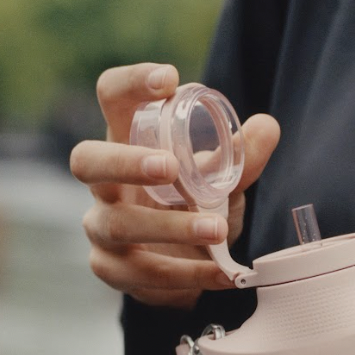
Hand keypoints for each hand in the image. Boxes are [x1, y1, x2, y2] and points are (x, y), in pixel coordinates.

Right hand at [69, 62, 279, 308]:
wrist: (187, 269)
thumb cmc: (194, 208)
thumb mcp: (221, 181)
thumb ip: (241, 158)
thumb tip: (267, 127)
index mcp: (126, 143)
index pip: (112, 99)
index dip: (131, 84)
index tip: (168, 80)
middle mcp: (104, 184)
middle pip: (87, 161)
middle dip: (125, 162)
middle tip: (169, 167)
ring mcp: (102, 228)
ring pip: (118, 225)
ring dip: (170, 227)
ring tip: (217, 230)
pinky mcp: (113, 270)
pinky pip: (144, 273)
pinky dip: (189, 274)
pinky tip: (224, 275)